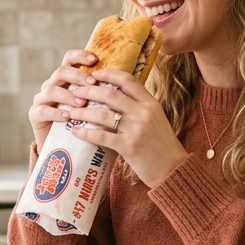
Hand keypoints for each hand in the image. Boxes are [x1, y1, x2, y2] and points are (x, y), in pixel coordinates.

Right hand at [28, 49, 99, 152]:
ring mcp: (42, 99)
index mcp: (67, 78)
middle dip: (78, 76)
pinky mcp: (35, 115)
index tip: (95, 60)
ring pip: (52, 90)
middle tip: (92, 84)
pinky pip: (43, 110)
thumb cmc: (85, 123)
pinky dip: (55, 112)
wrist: (66, 147)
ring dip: (68, 95)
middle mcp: (53, 84)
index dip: (80, 56)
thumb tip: (126, 83)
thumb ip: (102, 94)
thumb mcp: (95, 106)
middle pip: (61, 71)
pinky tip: (67, 117)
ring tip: (82, 103)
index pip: (70, 59)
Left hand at [67, 68, 188, 187]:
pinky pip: (101, 136)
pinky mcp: (129, 147)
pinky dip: (85, 133)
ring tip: (71, 111)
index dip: (109, 74)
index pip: (128, 80)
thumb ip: (139, 107)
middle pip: (110, 94)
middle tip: (75, 91)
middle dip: (89, 91)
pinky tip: (75, 132)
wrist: (174, 170)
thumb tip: (116, 97)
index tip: (94, 75)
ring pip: (102, 114)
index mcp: (151, 103)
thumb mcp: (156, 119)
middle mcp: (144, 113)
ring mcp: (136, 129)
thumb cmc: (162, 145)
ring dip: (83, 112)